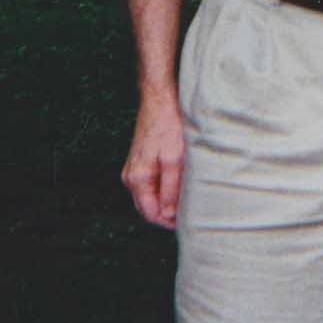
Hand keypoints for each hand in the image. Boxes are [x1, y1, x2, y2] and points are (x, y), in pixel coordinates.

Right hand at [122, 95, 186, 227]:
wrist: (159, 100)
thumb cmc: (169, 127)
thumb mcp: (174, 160)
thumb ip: (170, 189)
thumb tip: (168, 214)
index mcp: (137, 180)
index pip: (151, 214)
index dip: (170, 222)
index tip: (189, 220)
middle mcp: (131, 178)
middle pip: (149, 208)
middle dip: (168, 214)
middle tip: (192, 212)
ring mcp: (134, 170)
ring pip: (151, 197)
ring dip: (167, 201)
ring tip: (188, 199)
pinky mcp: (141, 162)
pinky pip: (151, 185)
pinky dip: (164, 189)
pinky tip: (180, 184)